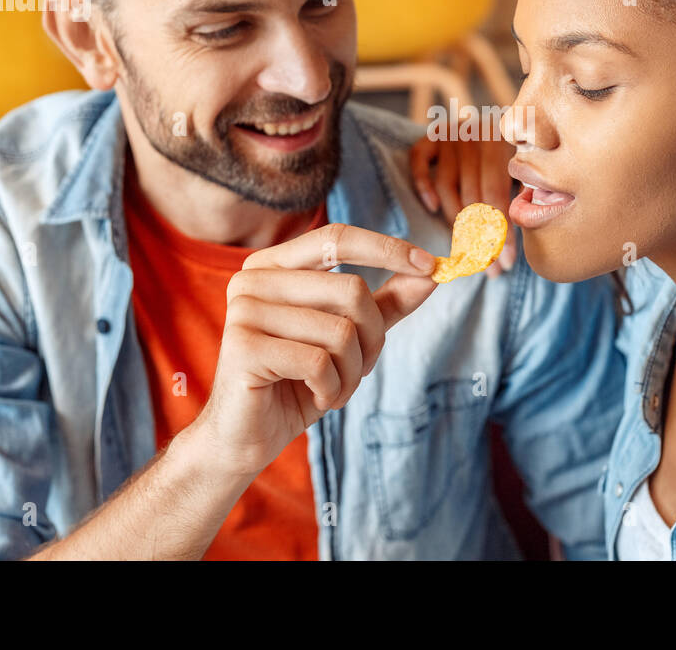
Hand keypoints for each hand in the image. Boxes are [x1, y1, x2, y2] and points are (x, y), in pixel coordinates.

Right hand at [190, 223, 438, 480]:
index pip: (337, 237)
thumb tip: (430, 273)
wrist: (245, 438)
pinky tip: (317, 397)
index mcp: (275, 264)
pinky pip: (319, 362)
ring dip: (353, 371)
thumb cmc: (295, 383)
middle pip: (351, 290)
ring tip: (334, 388)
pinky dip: (332, 388)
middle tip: (361, 369)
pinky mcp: (243, 347)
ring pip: (340, 330)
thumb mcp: (347, 340)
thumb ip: (383, 304)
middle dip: (373, 338)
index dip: (387, 248)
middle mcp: (253, 278)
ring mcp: (244, 310)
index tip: (432, 265)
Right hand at [410, 134, 517, 276]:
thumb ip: (525, 193)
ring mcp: (450, 133)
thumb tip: (521, 235)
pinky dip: (424, 186)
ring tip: (466, 251)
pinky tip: (432, 208)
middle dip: (480, 236)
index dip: (502, 231)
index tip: (506, 261)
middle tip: (487, 265)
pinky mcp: (429, 136)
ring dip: (455, 223)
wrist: (504, 119)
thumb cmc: (515, 155)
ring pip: (447, 184)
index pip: (498, 194)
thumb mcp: (525, 169)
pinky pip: (419, 161)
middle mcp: (475, 132)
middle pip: (472, 193)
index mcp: (503, 140)